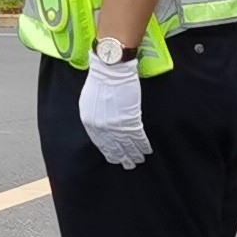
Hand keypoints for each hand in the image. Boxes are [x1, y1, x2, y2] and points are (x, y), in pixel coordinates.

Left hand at [79, 46, 151, 168]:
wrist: (110, 71)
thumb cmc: (100, 82)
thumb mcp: (89, 102)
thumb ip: (94, 117)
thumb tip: (100, 126)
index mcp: (90, 122)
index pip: (100, 143)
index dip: (109, 151)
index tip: (114, 157)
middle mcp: (102, 127)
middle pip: (113, 147)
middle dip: (122, 157)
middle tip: (128, 164)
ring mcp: (117, 125)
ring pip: (127, 145)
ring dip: (134, 154)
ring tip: (138, 161)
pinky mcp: (131, 121)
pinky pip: (138, 138)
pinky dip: (143, 146)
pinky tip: (146, 151)